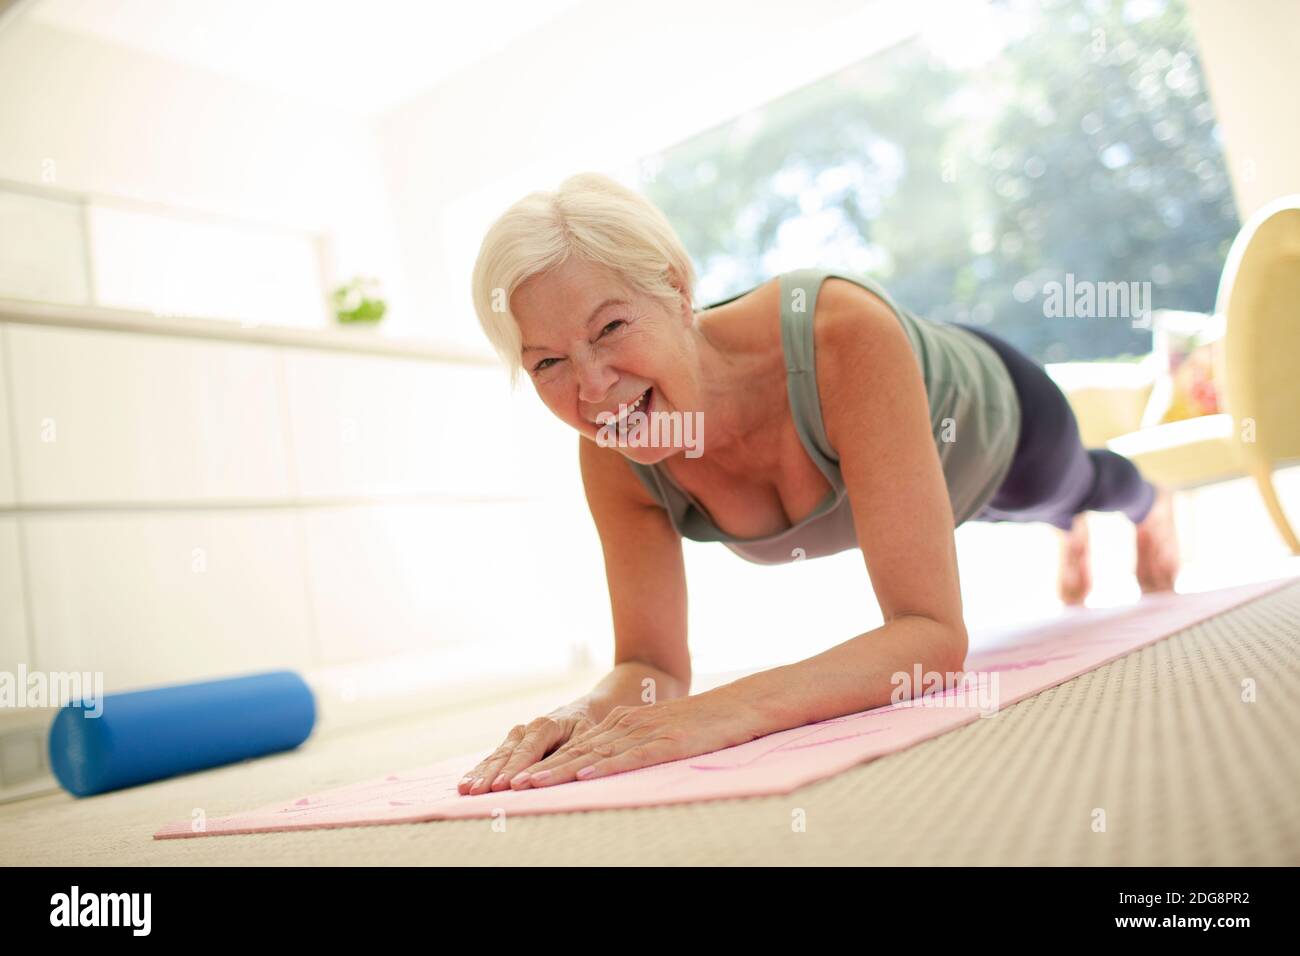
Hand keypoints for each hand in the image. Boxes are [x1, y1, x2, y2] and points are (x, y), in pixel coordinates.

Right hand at [457, 702, 596, 795]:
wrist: (581, 711)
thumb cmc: (585, 728)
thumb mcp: (585, 739)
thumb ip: (568, 756)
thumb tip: (550, 776)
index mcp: (546, 725)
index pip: (528, 751)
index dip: (515, 769)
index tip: (503, 786)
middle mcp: (526, 729)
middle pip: (506, 755)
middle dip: (491, 774)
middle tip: (477, 792)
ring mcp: (515, 736)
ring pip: (496, 757)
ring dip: (480, 774)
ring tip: (465, 789)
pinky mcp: (510, 744)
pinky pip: (493, 759)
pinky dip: (479, 771)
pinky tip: (465, 783)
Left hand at [508, 690, 760, 788]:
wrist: (739, 706)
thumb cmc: (699, 725)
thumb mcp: (656, 733)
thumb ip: (629, 745)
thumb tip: (601, 766)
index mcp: (621, 723)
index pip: (575, 748)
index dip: (544, 763)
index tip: (516, 779)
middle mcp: (626, 725)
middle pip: (576, 751)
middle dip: (541, 769)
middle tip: (510, 785)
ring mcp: (646, 733)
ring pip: (596, 755)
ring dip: (561, 771)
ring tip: (532, 784)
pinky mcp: (668, 743)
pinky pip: (631, 757)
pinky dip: (606, 767)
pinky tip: (585, 775)